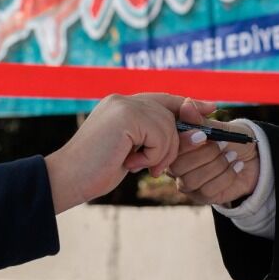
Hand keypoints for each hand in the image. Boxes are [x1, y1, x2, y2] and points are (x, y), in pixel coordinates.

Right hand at [44, 94, 214, 212]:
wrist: (67, 180)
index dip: (187, 104)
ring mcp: (123, 104)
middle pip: (171, 114)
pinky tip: (131, 163)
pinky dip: (153, 155)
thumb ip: (160, 140)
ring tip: (138, 166)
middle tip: (153, 167)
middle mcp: (122, 99)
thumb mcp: (136, 154)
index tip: (211, 108)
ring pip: (168, 126)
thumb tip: (201, 132)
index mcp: (121, 105)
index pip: (163, 99)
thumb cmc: (96, 171)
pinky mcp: (126, 116)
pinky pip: (161, 134)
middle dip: (173, 144)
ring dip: (161, 153)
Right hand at [168, 120, 260, 206]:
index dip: (186, 143)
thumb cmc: (231, 140)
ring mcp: (188, 184)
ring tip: (231, 155)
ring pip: (192, 180)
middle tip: (224, 144)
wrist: (256, 158)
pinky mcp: (202, 197)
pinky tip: (236, 166)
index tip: (204, 135)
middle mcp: (176, 167)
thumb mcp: (219, 127)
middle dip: (205, 154)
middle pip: (178, 167)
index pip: (170, 148)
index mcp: (176, 147)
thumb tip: (187, 105)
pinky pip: (208, 191)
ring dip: (217, 166)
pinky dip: (226, 176)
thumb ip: (200, 120)